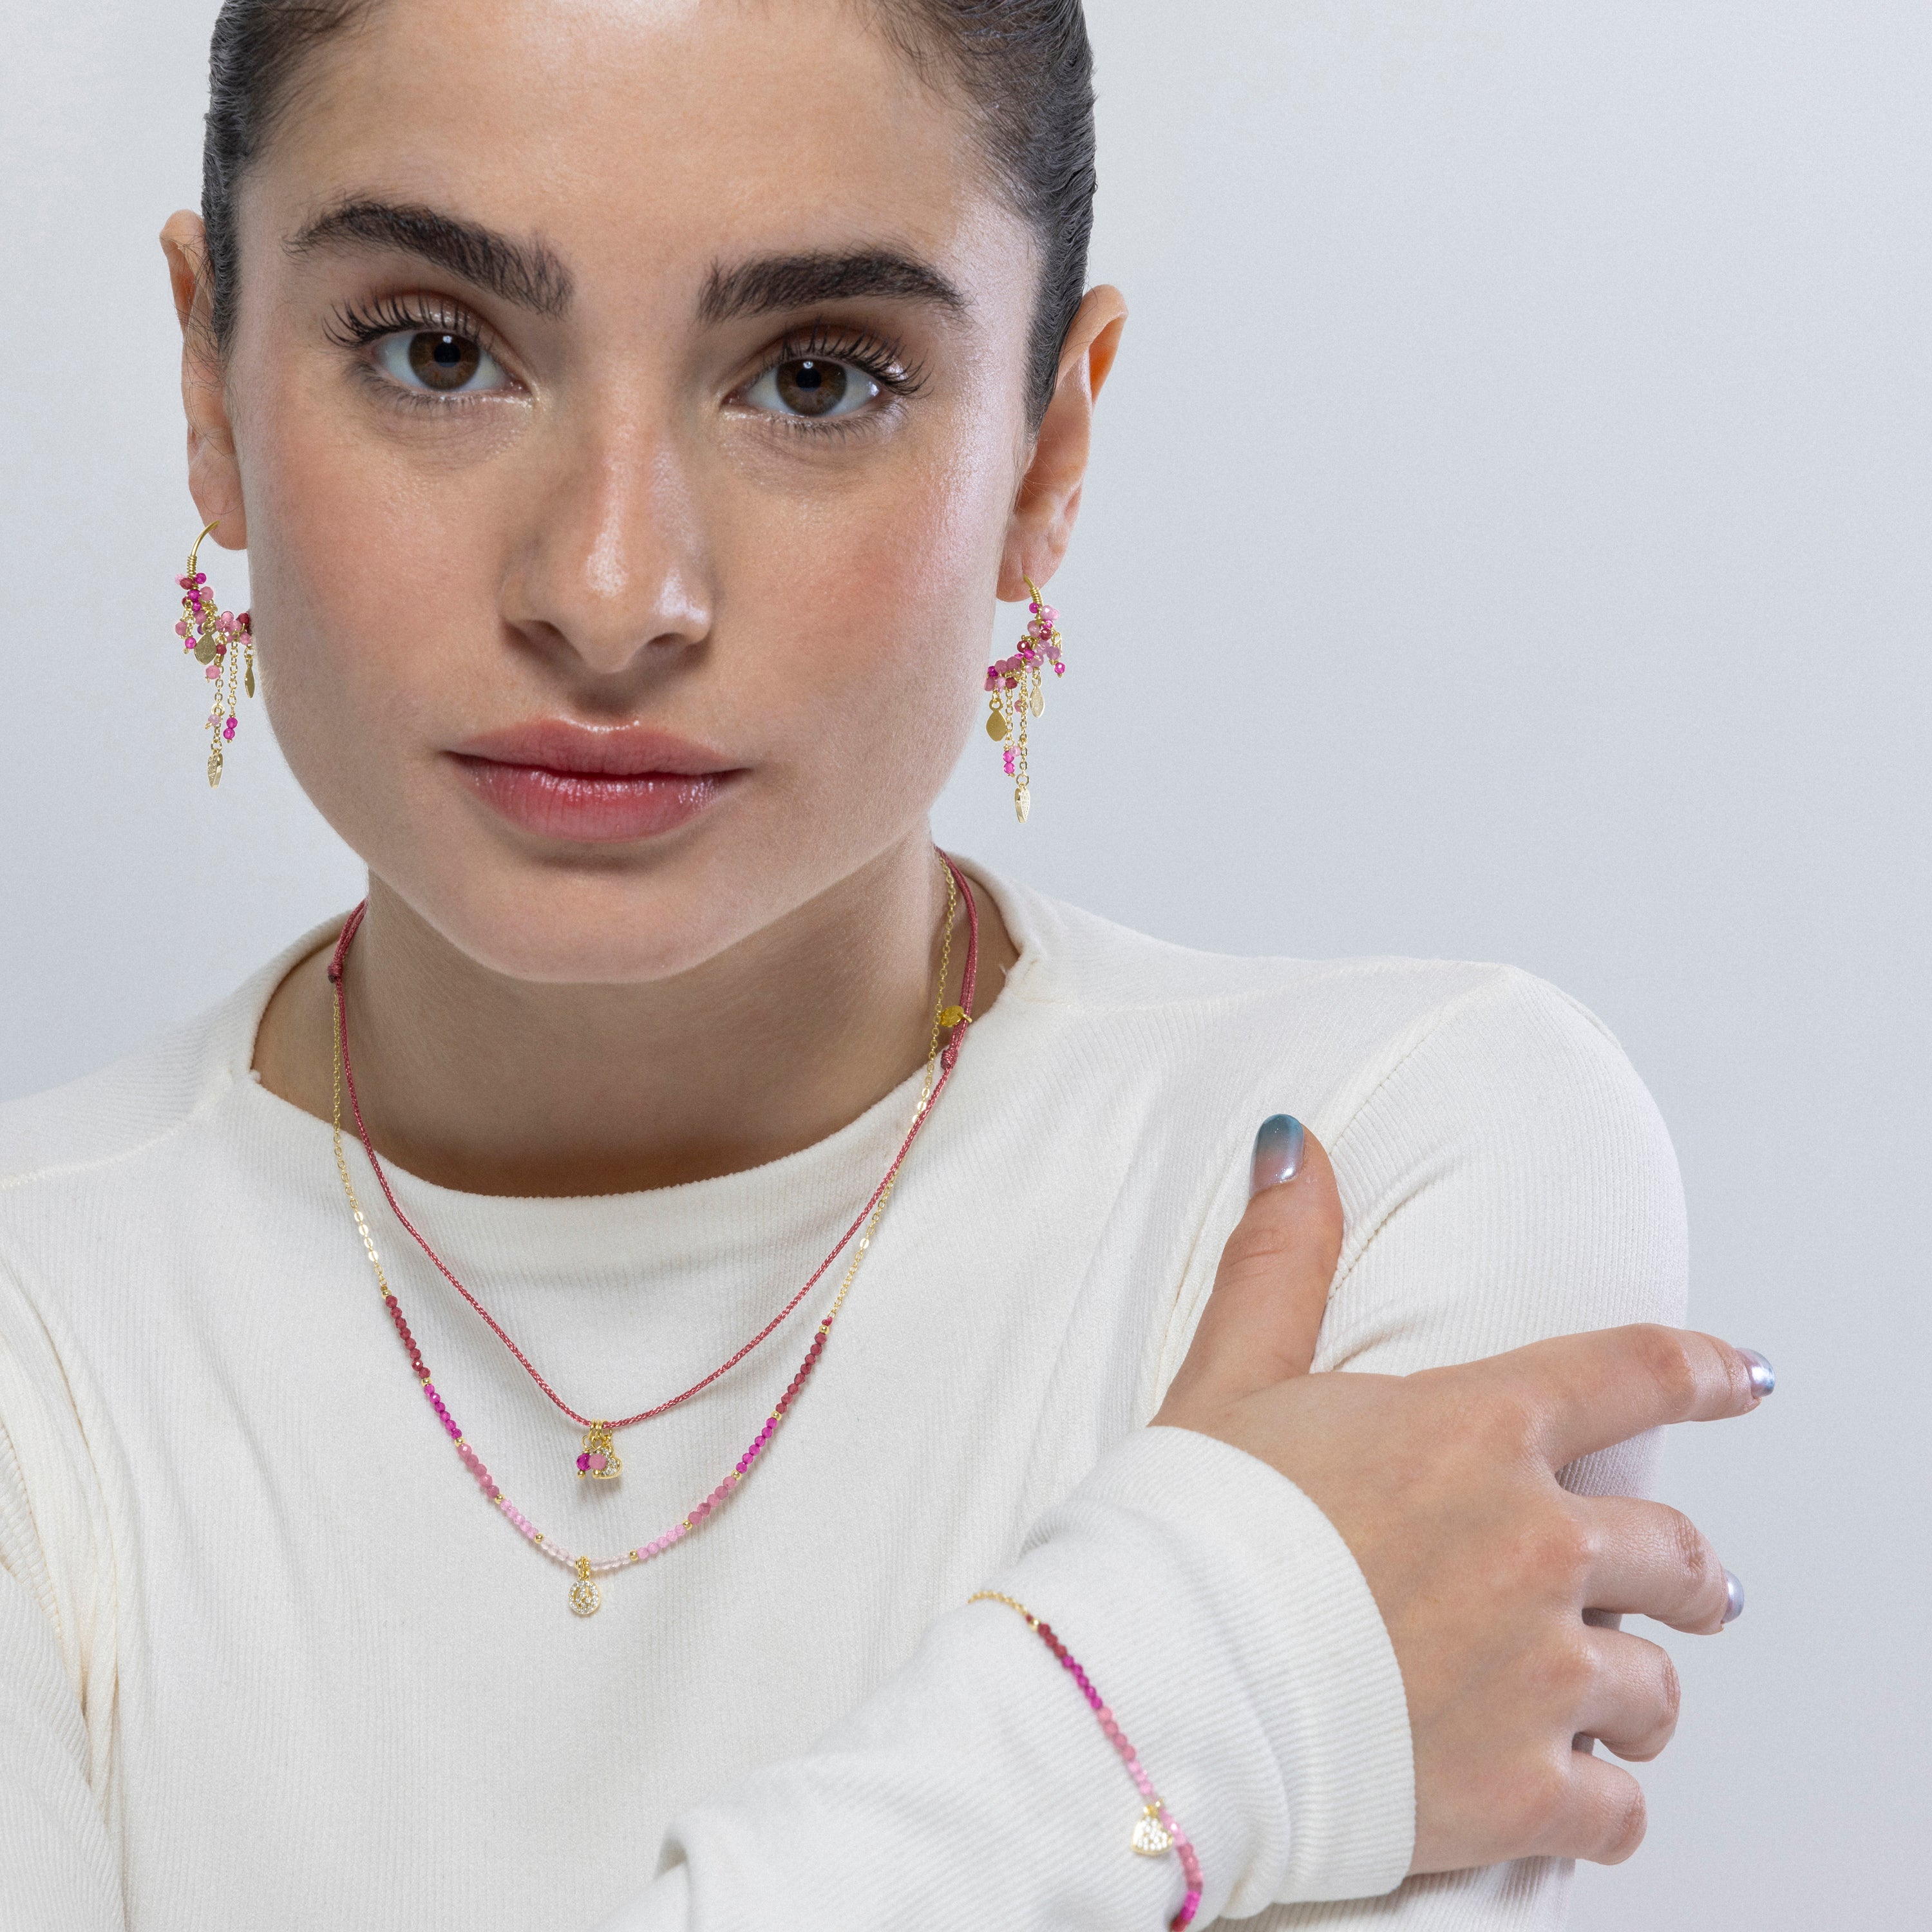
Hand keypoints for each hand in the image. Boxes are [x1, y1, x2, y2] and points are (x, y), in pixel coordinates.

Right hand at [1152, 1117, 1767, 1873]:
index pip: (1632, 1373)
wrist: (1159, 1690)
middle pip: (1676, 1552)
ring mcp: (1540, 1674)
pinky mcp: (1525, 1792)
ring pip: (1656, 1689)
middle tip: (1683, 1590)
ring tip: (1604, 1706)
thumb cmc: (1188, 1534)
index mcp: (1473, 1433)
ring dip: (1634, 1694)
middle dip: (1686, 1574)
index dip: (1702, 1370)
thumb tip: (1293, 1143)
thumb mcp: (1229, 1380)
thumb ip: (1280, 1263)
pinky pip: (1620, 1810)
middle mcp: (1534, 1545)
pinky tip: (1564, 1797)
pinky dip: (1599, 1803)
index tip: (1744, 1379)